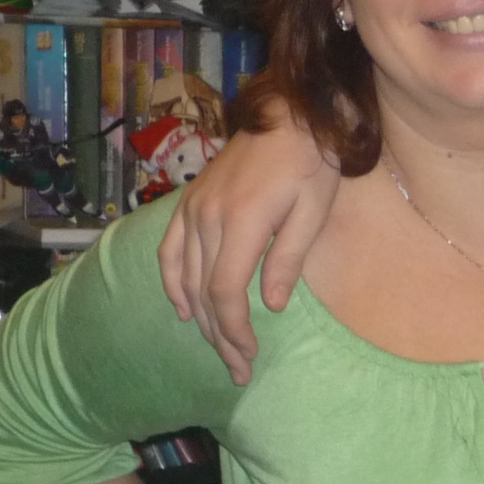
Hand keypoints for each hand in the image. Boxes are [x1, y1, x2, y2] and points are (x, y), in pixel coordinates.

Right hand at [155, 115, 339, 382]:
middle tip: (237, 369)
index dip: (234, 330)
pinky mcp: (190, 202)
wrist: (291, 115)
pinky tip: (183, 308)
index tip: (249, 356)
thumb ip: (289, 259)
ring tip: (217, 347)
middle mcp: (209, 217)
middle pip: (204, 292)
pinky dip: (173, 282)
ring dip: (199, 318)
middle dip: (220, 336)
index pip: (226, 292)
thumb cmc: (312, 163)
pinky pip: (170, 249)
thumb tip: (272, 306)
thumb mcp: (313, 212)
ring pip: (185, 276)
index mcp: (243, 222)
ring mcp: (194, 208)